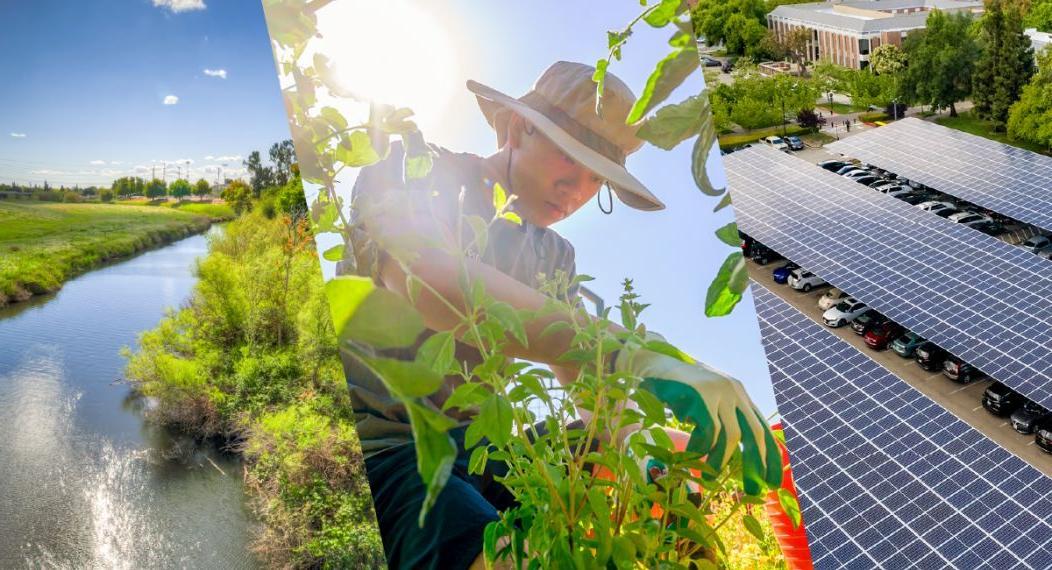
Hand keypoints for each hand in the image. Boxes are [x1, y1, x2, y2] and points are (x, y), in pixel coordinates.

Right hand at [614, 336, 782, 494]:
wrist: (652, 364)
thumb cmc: (677, 390)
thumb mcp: (706, 402)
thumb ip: (722, 419)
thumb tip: (732, 455)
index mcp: (739, 394)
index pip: (762, 428)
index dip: (771, 456)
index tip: (772, 482)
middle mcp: (734, 391)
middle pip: (754, 433)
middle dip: (756, 464)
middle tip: (754, 491)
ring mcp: (718, 391)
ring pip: (731, 436)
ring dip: (720, 462)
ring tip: (710, 479)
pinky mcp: (701, 395)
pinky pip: (708, 431)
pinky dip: (700, 448)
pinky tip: (690, 457)